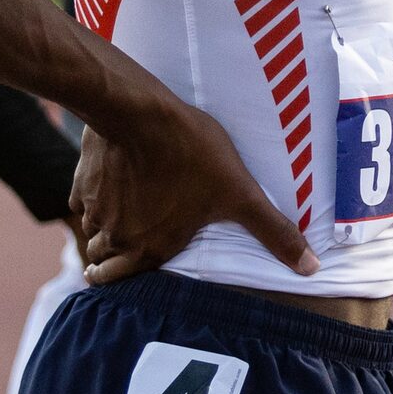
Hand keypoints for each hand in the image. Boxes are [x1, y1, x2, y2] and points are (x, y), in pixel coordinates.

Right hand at [69, 91, 318, 284]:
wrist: (139, 111)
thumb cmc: (191, 154)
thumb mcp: (240, 193)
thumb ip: (273, 232)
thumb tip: (311, 269)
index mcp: (148, 249)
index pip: (116, 282)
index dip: (117, 279)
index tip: (120, 273)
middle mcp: (116, 237)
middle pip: (99, 262)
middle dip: (106, 262)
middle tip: (119, 251)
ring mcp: (95, 209)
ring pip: (90, 232)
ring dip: (100, 230)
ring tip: (120, 217)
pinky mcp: (82, 180)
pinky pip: (81, 202)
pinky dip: (91, 200)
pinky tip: (108, 187)